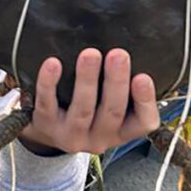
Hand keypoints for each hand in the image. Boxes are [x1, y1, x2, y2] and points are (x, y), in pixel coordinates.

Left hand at [18, 48, 159, 154]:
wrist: (47, 132)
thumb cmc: (86, 111)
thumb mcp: (109, 107)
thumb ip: (122, 87)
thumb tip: (128, 52)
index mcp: (121, 132)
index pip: (143, 123)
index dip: (145, 101)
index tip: (143, 77)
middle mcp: (99, 138)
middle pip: (112, 112)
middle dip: (116, 82)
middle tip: (119, 55)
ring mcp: (71, 135)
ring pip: (82, 109)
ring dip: (87, 80)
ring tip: (90, 54)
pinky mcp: (46, 125)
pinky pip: (47, 104)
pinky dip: (49, 83)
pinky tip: (53, 64)